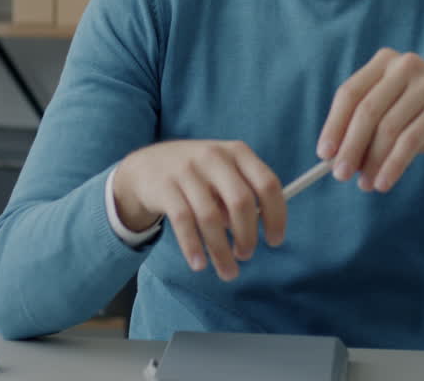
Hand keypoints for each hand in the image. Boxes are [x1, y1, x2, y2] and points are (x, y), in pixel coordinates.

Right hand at [113, 140, 286, 281]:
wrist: (147, 166)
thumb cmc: (197, 176)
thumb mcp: (223, 174)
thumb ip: (242, 198)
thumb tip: (256, 232)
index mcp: (237, 152)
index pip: (268, 184)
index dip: (276, 216)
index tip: (275, 241)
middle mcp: (214, 157)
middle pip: (241, 202)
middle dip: (248, 236)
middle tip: (246, 256)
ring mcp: (187, 170)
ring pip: (211, 218)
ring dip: (222, 251)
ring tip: (228, 271)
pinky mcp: (165, 187)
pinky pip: (183, 223)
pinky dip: (193, 247)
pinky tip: (199, 264)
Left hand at [316, 49, 423, 192]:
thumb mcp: (393, 115)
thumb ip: (365, 129)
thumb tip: (333, 158)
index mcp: (385, 61)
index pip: (350, 93)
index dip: (334, 124)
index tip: (323, 154)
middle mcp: (405, 65)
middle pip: (366, 110)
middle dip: (349, 146)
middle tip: (340, 175)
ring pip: (387, 129)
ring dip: (372, 162)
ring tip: (365, 184)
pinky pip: (409, 141)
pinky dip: (393, 166)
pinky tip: (384, 183)